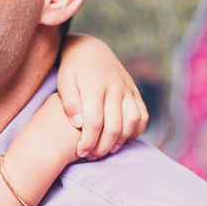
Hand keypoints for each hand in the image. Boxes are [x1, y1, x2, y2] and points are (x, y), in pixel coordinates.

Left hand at [57, 33, 147, 158]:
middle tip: (92, 156)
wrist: (89, 49)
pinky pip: (143, 115)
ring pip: (133, 122)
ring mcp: (128, 89)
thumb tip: (79, 125)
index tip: (81, 153)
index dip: (88, 142)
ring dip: (121, 141)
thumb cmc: (72, 69)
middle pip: (115, 126)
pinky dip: (136, 130)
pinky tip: (122, 138)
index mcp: (95, 86)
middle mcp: (115, 88)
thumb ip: (70, 103)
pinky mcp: (135, 91)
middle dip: (103, 147)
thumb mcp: (63, 82)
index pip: (95, 122)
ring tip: (107, 150)